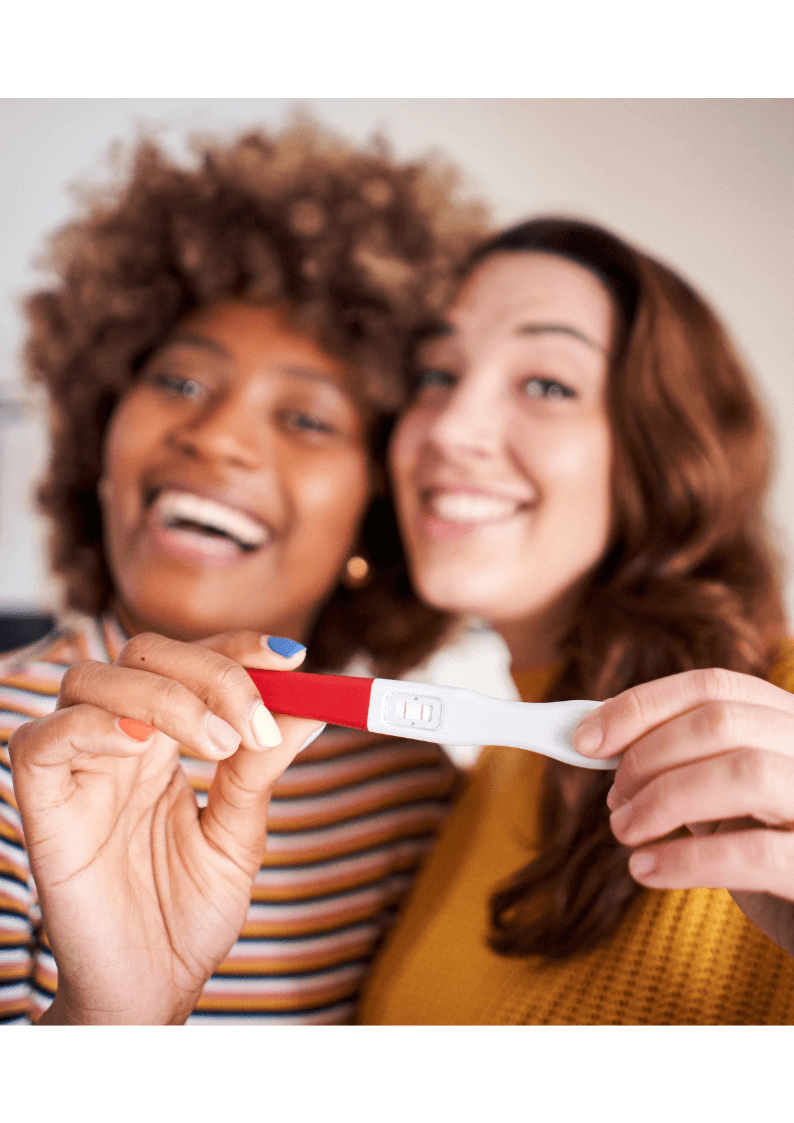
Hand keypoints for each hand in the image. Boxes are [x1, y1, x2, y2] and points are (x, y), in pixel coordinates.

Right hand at [8, 630, 321, 1023]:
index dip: (237, 648)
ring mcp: (79, 770)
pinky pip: (40, 739)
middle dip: (212, 672)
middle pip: (146, 656)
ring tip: (219, 745)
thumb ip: (261, 770)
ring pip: (93, 681)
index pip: (193, 662)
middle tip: (257, 722)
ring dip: (166, 696)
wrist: (150, 992)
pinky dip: (90, 725)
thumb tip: (311, 707)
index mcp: (166, 742)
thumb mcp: (239, 835)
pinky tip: (140, 745)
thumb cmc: (188, 916)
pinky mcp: (43, 806)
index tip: (292, 659)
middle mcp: (120, 743)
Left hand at [573, 667, 793, 956]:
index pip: (713, 686)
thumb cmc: (771, 855)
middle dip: (648, 755)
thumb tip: (598, 741)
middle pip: (722, 722)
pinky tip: (645, 870)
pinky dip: (686, 859)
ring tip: (625, 831)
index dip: (641, 707)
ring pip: (745, 772)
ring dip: (663, 800)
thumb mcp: (728, 799)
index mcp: (790, 723)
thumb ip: (684, 764)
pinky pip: (754, 853)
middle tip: (613, 797)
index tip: (585, 740)